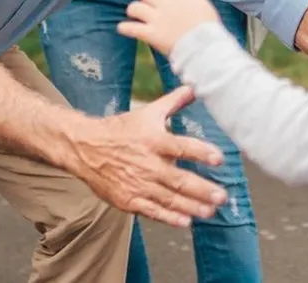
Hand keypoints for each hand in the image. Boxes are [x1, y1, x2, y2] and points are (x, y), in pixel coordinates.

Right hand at [66, 86, 227, 227]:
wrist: (85, 147)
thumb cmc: (120, 130)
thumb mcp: (148, 112)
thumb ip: (174, 102)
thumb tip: (194, 87)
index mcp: (154, 140)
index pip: (182, 147)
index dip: (201, 152)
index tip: (219, 159)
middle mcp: (148, 164)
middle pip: (179, 179)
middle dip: (202, 189)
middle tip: (222, 196)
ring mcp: (138, 184)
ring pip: (169, 198)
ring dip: (192, 206)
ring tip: (210, 211)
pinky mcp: (128, 199)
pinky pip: (152, 211)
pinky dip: (169, 217)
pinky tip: (185, 221)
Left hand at [118, 0, 220, 54]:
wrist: (206, 48)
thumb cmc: (209, 30)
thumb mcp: (205, 7)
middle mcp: (168, 4)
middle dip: (148, 0)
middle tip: (150, 9)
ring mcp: (158, 19)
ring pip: (136, 7)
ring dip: (133, 11)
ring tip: (134, 15)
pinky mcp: (151, 34)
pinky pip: (131, 28)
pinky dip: (125, 28)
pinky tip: (122, 28)